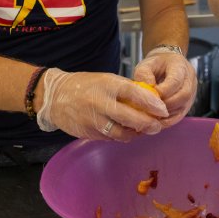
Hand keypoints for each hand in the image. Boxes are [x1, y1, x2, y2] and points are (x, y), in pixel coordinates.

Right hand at [36, 69, 168, 140]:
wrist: (54, 97)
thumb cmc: (84, 85)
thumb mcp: (106, 79)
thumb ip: (126, 89)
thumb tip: (150, 99)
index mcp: (108, 85)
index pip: (135, 93)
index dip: (151, 103)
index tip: (163, 110)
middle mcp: (101, 103)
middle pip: (130, 118)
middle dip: (148, 124)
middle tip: (158, 126)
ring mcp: (94, 120)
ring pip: (122, 133)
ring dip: (136, 134)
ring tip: (144, 131)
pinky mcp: (88, 133)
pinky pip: (110, 138)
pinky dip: (122, 136)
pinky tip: (127, 133)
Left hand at [133, 49, 196, 127]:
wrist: (166, 65)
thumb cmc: (156, 65)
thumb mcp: (146, 64)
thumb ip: (144, 75)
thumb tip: (148, 90)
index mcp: (180, 66)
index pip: (176, 81)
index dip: (163, 91)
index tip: (150, 96)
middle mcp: (190, 79)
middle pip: (183, 96)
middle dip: (165, 105)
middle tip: (150, 108)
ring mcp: (191, 92)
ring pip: (183, 108)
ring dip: (166, 114)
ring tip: (152, 115)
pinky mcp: (188, 103)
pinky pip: (181, 115)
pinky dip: (168, 120)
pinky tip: (158, 120)